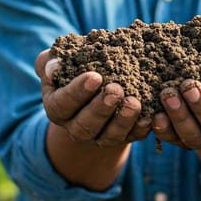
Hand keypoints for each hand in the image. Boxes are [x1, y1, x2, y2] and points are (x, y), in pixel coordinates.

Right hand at [35, 49, 151, 147]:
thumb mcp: (59, 62)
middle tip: (115, 90)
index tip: (94, 76)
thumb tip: (54, 68)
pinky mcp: (122, 137)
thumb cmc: (74, 68)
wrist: (94, 87)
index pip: (63, 103)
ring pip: (109, 135)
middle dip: (101, 108)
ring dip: (122, 120)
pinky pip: (131, 138)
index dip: (78, 92)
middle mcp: (76, 127)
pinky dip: (140, 129)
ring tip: (134, 102)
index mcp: (57, 108)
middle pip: (86, 125)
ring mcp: (99, 136)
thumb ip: (51, 62)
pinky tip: (149, 117)